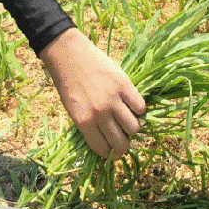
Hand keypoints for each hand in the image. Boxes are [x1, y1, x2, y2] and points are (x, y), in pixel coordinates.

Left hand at [39, 28, 145, 159]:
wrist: (68, 54)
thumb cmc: (67, 82)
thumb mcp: (72, 109)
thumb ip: (88, 125)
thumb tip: (106, 140)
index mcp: (84, 122)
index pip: (103, 149)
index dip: (110, 154)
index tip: (113, 151)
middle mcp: (100, 114)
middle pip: (121, 142)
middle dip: (124, 145)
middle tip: (123, 139)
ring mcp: (114, 99)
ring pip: (134, 127)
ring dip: (132, 127)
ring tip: (127, 119)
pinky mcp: (124, 84)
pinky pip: (140, 106)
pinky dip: (138, 109)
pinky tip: (131, 104)